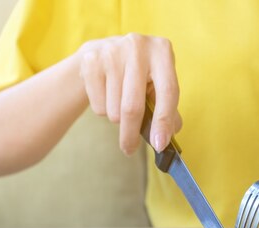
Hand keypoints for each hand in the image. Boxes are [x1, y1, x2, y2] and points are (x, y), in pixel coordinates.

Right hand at [77, 34, 182, 154]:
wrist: (104, 52)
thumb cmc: (140, 75)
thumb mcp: (158, 86)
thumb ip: (168, 112)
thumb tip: (165, 139)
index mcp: (162, 52)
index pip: (168, 92)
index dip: (163, 121)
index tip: (159, 145)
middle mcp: (138, 47)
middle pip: (133, 105)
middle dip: (131, 134)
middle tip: (129, 149)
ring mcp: (112, 51)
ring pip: (113, 109)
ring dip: (117, 119)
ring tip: (120, 104)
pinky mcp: (90, 60)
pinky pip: (98, 104)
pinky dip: (103, 110)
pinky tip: (106, 93)